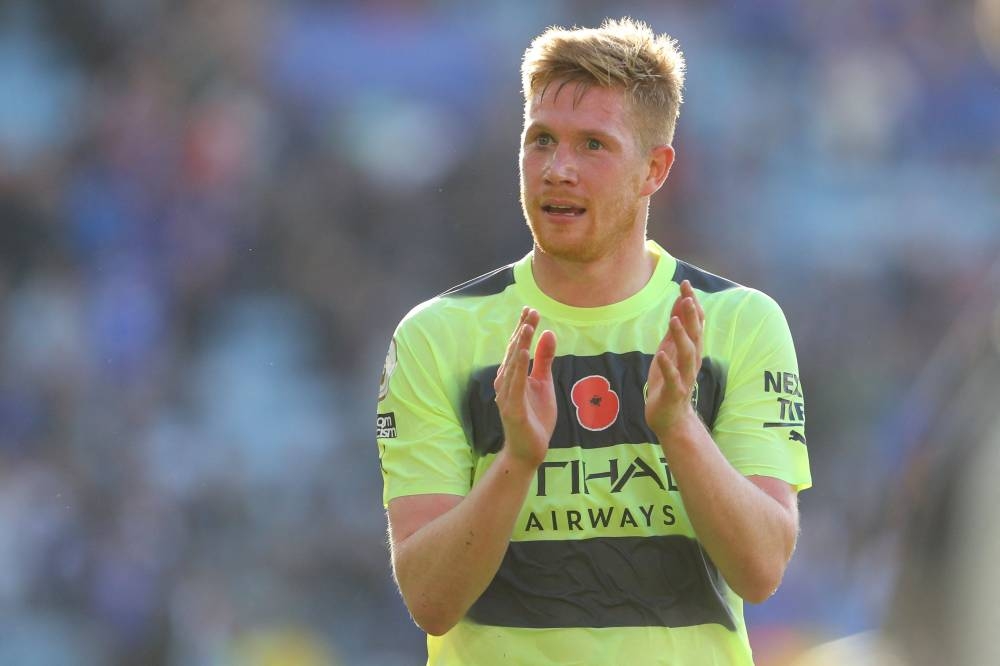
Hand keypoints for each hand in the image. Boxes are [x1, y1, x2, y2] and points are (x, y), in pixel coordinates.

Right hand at [494, 307, 557, 469]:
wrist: (529, 451)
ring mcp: (507, 396)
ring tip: (527, 327)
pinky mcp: (512, 409)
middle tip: (531, 311)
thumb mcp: (544, 383)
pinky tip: (522, 354)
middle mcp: (505, 383)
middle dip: (522, 331)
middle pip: (513, 352)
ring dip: (519, 346)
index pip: (517, 347)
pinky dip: (518, 369)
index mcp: (512, 375)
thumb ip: (544, 359)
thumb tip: (549, 333)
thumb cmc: (535, 417)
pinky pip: (515, 386)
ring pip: (512, 366)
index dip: (523, 327)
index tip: (531, 309)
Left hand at [645, 280, 704, 435]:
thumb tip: (680, 302)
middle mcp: (691, 362)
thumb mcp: (669, 350)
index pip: (695, 323)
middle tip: (687, 296)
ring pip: (686, 355)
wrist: (670, 418)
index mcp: (690, 350)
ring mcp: (684, 377)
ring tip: (673, 320)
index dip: (691, 304)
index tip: (685, 284)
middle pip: (695, 335)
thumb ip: (676, 329)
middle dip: (691, 316)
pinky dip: (667, 367)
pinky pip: (673, 379)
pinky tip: (660, 356)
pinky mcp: (674, 393)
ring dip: (681, 337)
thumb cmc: (669, 381)